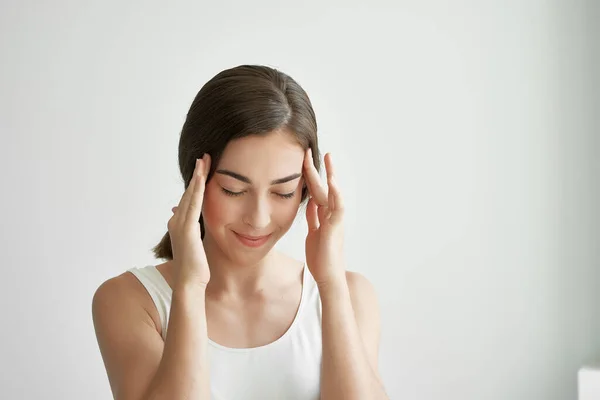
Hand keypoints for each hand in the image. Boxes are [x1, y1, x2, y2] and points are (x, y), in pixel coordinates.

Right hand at [168, 154, 211, 287]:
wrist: (189, 283)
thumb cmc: (195, 268)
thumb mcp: (195, 245)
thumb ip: (194, 232)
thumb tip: (194, 223)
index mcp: (179, 223)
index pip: (189, 198)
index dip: (196, 182)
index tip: (203, 168)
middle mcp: (176, 221)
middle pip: (188, 192)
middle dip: (197, 174)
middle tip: (204, 156)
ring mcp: (180, 224)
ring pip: (190, 194)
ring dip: (197, 176)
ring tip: (204, 160)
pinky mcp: (187, 229)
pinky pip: (193, 204)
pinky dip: (197, 190)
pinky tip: (202, 178)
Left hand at [303, 149, 345, 286]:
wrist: (328, 276)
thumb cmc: (321, 258)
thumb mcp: (313, 232)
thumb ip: (313, 217)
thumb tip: (310, 203)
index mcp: (324, 215)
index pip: (317, 191)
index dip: (311, 176)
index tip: (305, 160)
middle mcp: (331, 215)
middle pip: (324, 187)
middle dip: (319, 169)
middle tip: (313, 151)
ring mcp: (335, 220)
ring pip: (332, 193)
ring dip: (330, 175)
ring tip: (328, 158)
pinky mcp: (335, 228)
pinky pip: (338, 208)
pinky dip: (337, 195)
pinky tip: (333, 182)